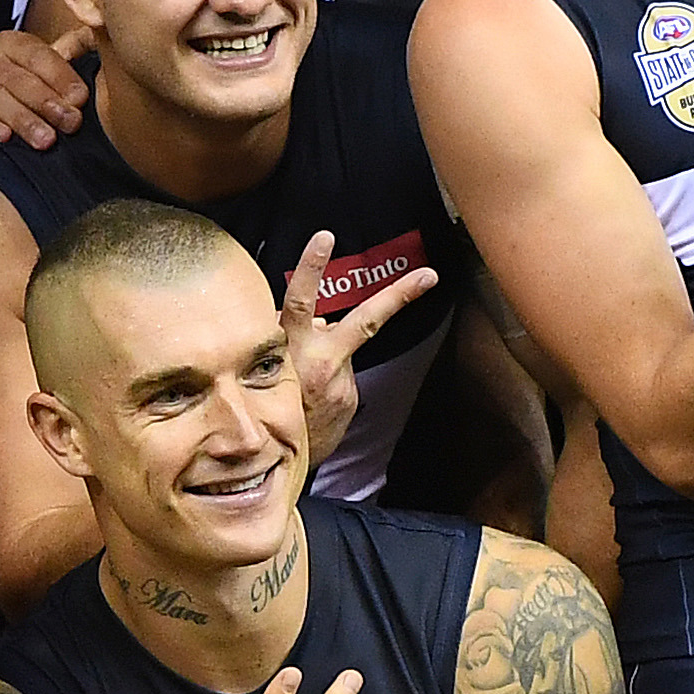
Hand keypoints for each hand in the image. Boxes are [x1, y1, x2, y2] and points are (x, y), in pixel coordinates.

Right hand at [0, 18, 93, 151]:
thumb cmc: (22, 99)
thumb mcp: (46, 73)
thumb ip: (73, 52)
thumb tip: (102, 31)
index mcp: (12, 45)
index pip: (38, 55)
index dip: (61, 77)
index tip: (80, 99)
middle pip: (17, 78)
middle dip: (46, 102)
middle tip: (69, 123)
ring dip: (21, 118)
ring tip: (45, 140)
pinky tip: (3, 138)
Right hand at [280, 228, 437, 465]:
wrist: (275, 456)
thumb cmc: (263, 400)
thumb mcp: (268, 362)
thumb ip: (295, 335)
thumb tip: (324, 318)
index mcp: (293, 348)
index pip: (301, 300)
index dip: (313, 267)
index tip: (325, 237)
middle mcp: (321, 361)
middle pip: (366, 321)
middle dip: (399, 295)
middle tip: (430, 275)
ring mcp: (342, 382)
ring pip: (341, 352)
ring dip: (327, 359)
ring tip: (303, 386)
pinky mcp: (350, 398)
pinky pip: (342, 376)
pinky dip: (329, 380)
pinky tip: (313, 400)